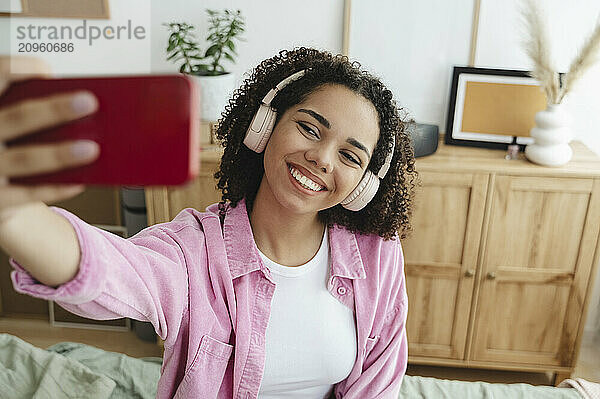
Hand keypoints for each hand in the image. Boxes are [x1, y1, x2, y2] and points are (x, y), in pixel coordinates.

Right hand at [0, 56, 99, 222]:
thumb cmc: (6, 146)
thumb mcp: (8, 120)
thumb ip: (26, 112)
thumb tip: (77, 104)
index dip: (17, 70)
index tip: (47, 70)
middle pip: (16, 118)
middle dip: (53, 110)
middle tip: (89, 102)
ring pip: (23, 159)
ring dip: (59, 154)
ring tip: (91, 149)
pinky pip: (26, 193)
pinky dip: (55, 188)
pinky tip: (79, 180)